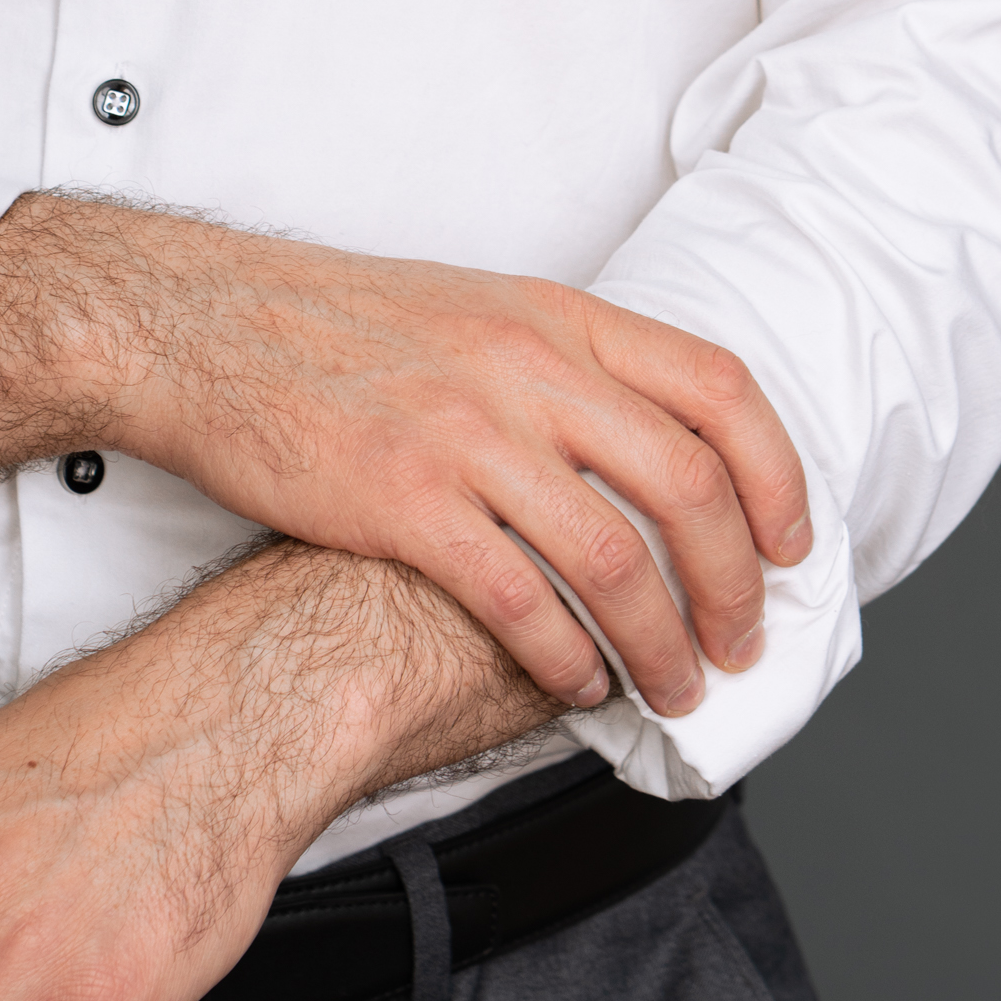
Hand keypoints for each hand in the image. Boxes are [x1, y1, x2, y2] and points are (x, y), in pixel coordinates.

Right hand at [0, 198, 812, 721]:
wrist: (208, 327)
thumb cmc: (341, 328)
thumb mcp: (481, 310)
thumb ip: (570, 365)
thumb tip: (656, 444)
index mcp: (559, 316)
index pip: (720, 389)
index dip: (779, 476)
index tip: (792, 546)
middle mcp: (528, 368)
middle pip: (688, 487)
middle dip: (734, 586)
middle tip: (740, 645)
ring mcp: (467, 434)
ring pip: (616, 559)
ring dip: (664, 643)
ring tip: (672, 690)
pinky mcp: (403, 501)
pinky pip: (521, 600)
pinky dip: (567, 658)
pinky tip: (577, 686)